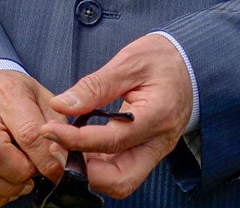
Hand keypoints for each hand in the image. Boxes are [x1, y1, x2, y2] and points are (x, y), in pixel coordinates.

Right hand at [0, 69, 68, 207]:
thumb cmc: (13, 94)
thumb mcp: (41, 97)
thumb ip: (56, 127)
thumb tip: (59, 161)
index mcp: (6, 94)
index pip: (27, 133)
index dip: (45, 160)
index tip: (55, 171)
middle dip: (19, 174)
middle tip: (32, 174)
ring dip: (5, 189)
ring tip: (19, 183)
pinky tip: (1, 188)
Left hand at [44, 34, 192, 199]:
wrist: (191, 64)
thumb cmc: (161, 59)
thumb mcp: (128, 62)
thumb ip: (94, 85)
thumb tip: (61, 104)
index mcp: (157, 116)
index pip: (113, 141)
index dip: (76, 141)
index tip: (48, 130)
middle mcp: (159, 142)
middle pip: (121, 179)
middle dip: (85, 172)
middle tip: (57, 147)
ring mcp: (155, 151)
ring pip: (121, 181)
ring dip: (89, 171)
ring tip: (64, 145)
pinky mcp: (147, 151)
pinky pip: (122, 169)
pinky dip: (97, 164)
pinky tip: (79, 144)